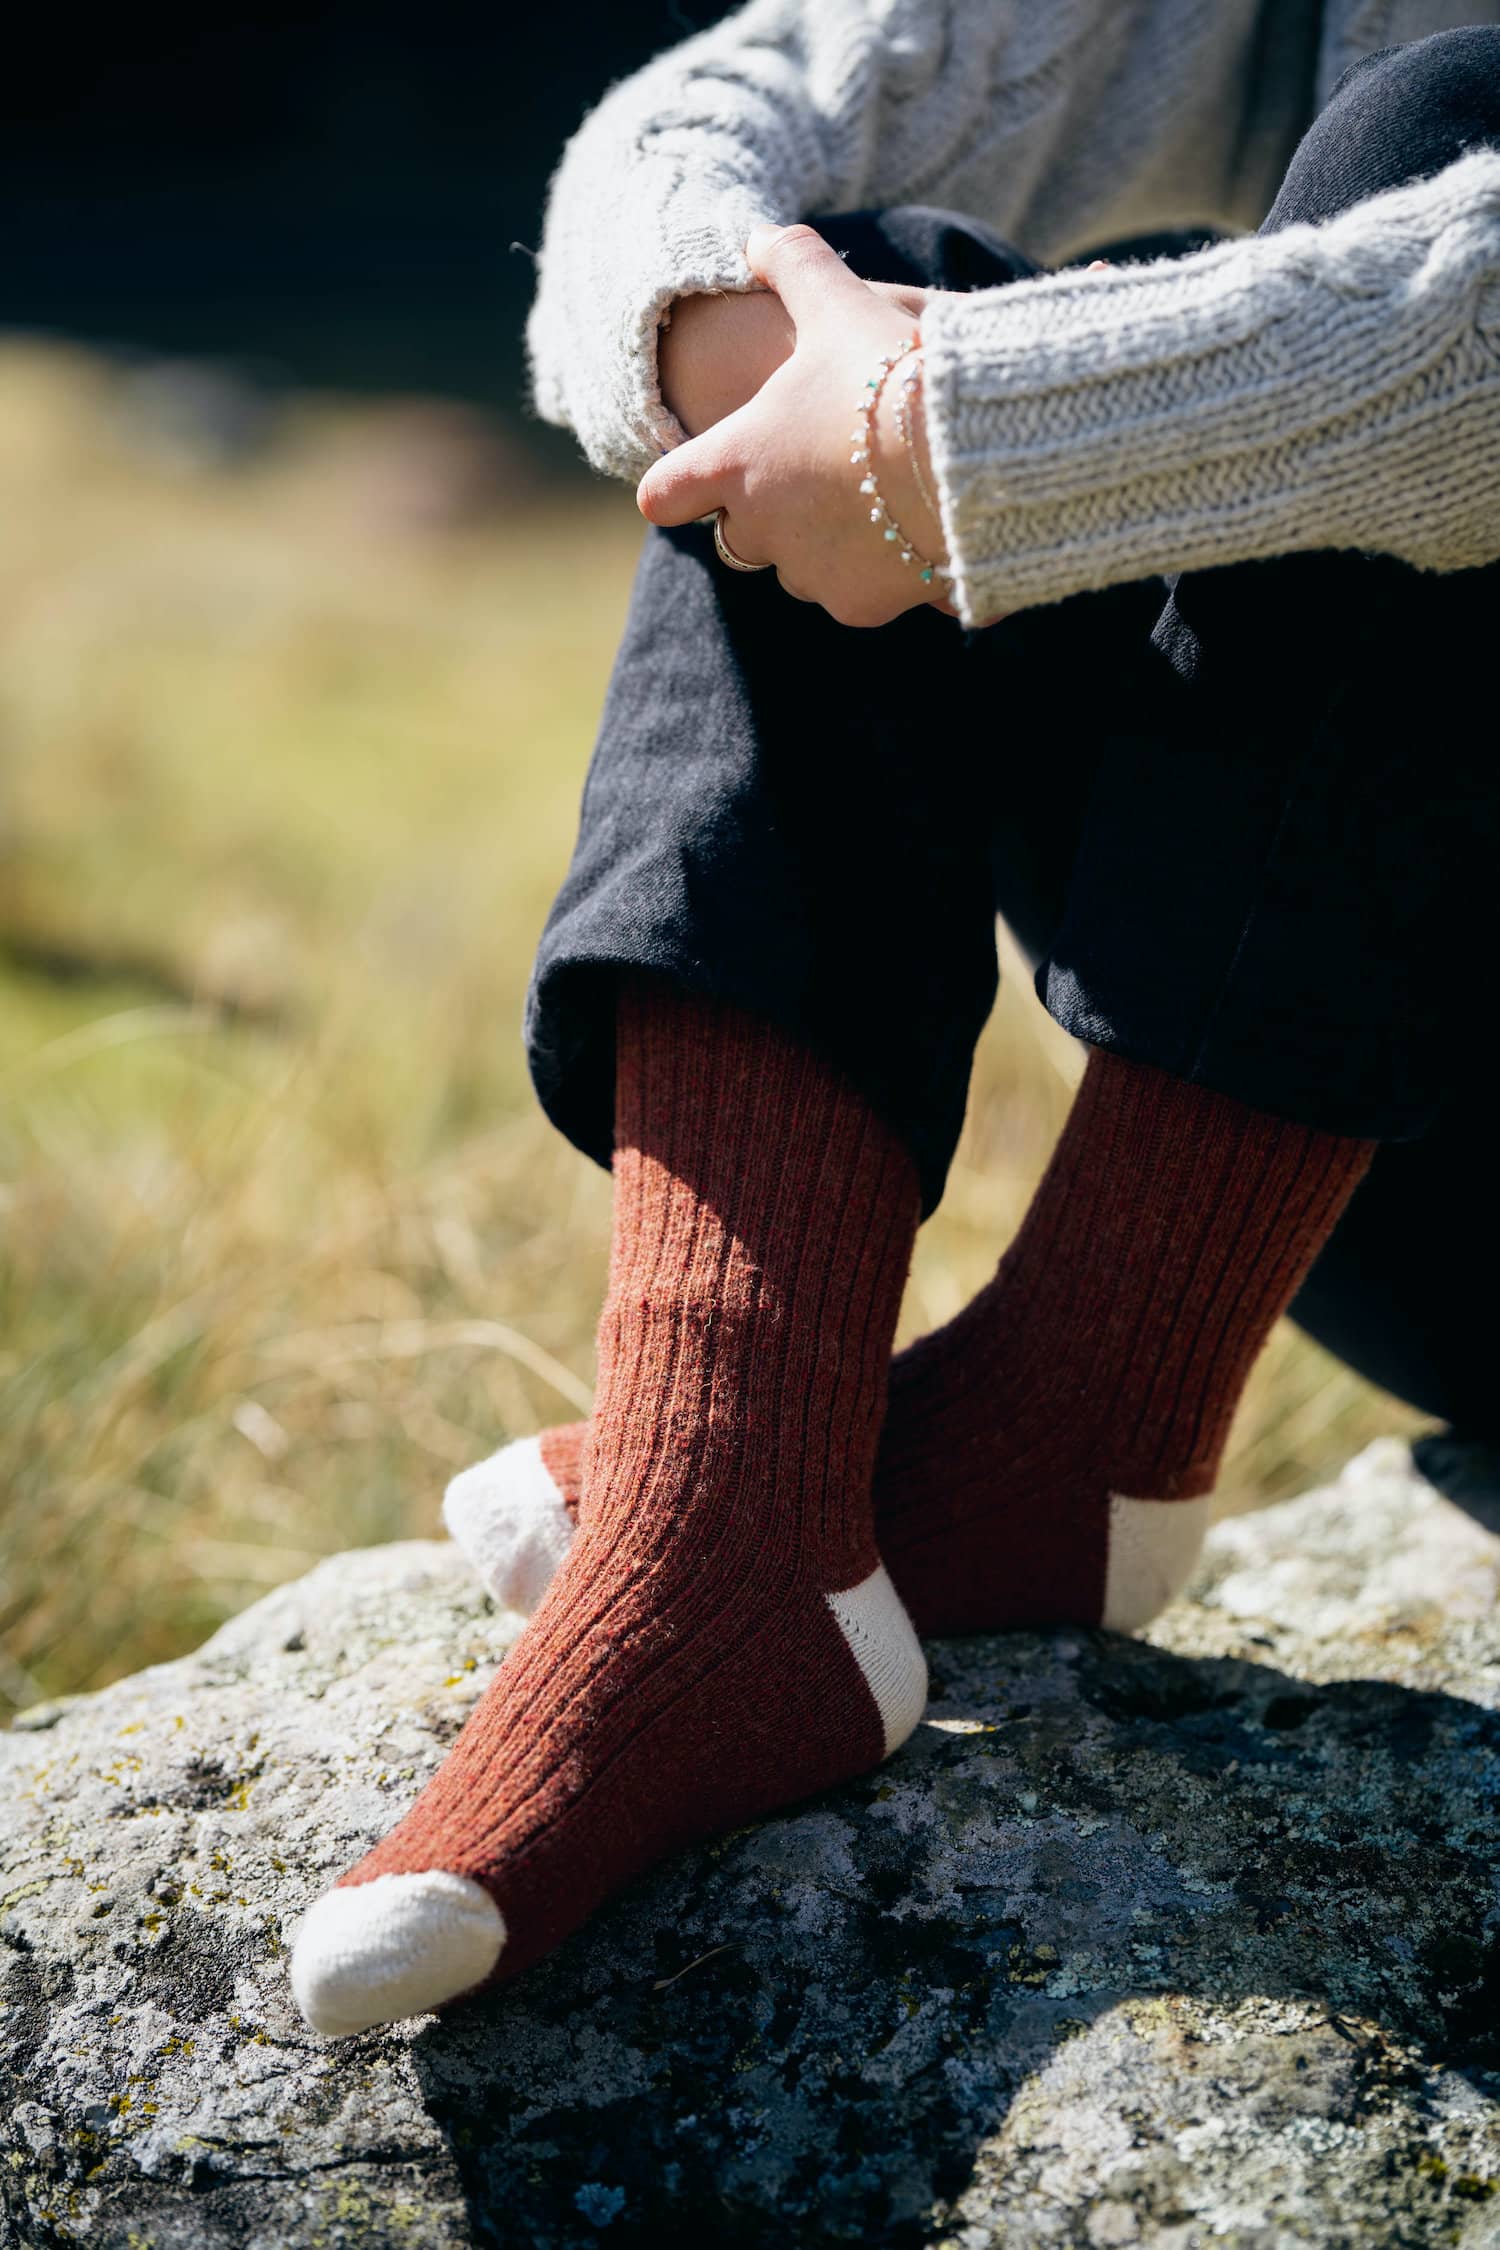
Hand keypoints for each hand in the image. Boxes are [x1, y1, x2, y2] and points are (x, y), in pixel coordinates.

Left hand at [639, 226, 948, 628]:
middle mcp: (759, 527)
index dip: (677, 486)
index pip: (665, 492)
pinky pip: (854, 593)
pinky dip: (875, 571)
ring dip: (822, 541)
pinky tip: (908, 532)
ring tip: (874, 495)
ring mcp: (809, 572)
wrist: (972, 449)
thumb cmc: (895, 371)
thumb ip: (793, 265)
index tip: (692, 482)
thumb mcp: (840, 303)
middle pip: (740, 532)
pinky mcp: (858, 605)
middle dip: (772, 508)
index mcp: (735, 461)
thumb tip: (757, 236)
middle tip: (824, 467)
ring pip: (799, 565)